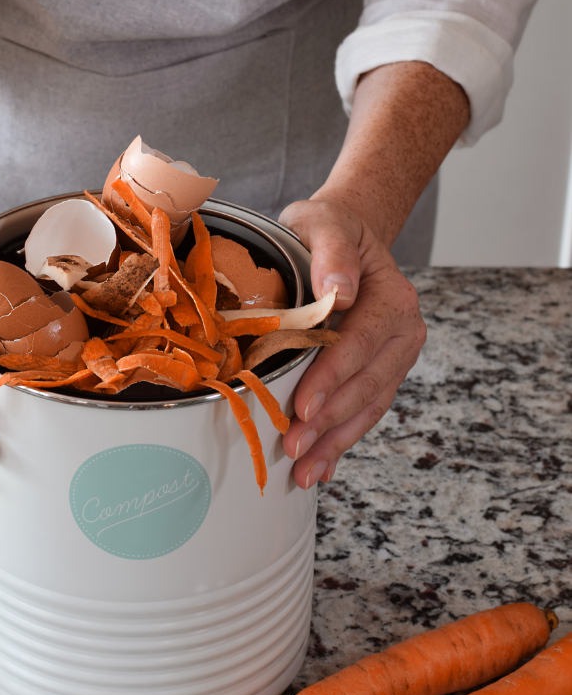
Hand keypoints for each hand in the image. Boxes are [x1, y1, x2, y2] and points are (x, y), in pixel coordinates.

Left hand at [277, 198, 426, 487]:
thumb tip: (341, 290)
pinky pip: (361, 412)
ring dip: (334, 442)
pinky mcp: (377, 374)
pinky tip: (319, 467)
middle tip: (293, 448)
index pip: (361, 344)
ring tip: (304, 472)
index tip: (304, 406)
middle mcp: (402, 333)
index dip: (333, 378)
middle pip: (366, 385)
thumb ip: (331, 252)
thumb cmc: (326, 229)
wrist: (341, 237)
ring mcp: (392, 358)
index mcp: (392, 300)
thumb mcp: (324, 223)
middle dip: (328, 422)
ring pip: (366, 408)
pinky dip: (340, 441)